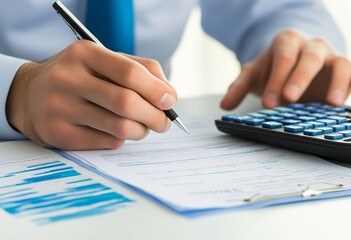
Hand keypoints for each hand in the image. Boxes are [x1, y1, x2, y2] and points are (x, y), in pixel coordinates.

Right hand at [6, 40, 176, 149]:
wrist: (30, 95)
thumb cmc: (80, 77)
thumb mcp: (105, 61)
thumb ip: (141, 70)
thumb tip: (170, 95)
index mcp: (84, 54)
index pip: (130, 73)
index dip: (157, 90)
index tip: (170, 101)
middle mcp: (67, 79)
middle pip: (127, 103)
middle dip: (156, 116)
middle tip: (164, 122)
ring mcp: (60, 108)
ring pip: (120, 127)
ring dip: (142, 130)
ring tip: (144, 127)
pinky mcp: (58, 134)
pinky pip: (108, 142)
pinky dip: (122, 139)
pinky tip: (118, 132)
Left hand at [221, 29, 350, 109]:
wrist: (294, 63)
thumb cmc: (274, 68)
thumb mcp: (255, 74)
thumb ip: (239, 86)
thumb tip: (224, 105)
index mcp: (287, 43)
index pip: (283, 58)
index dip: (277, 79)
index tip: (269, 102)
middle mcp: (312, 47)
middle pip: (311, 57)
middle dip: (300, 78)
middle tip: (291, 100)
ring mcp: (333, 57)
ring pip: (342, 62)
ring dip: (339, 82)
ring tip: (331, 104)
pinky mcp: (350, 69)